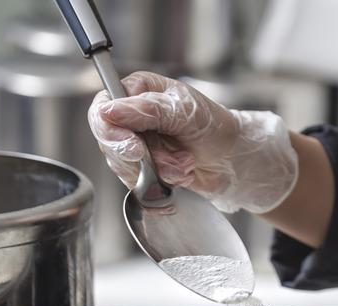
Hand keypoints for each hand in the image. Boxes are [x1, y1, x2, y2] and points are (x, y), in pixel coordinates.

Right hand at [87, 71, 298, 213]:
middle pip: (109, 142)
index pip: (102, 108)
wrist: (234, 159)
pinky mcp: (143, 169)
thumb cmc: (215, 126)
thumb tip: (109, 109)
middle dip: (142, 157)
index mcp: (138, 91)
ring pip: (123, 165)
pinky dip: (160, 183)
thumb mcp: (185, 111)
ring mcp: (136, 144)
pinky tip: (182, 173)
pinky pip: (136, 182)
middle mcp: (131, 116)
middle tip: (169, 159)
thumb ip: (147, 110)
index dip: (111, 132)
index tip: (134, 148)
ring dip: (158, 170)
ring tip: (186, 162)